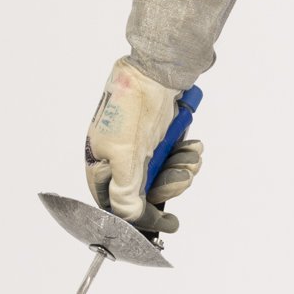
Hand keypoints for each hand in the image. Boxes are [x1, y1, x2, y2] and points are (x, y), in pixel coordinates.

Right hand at [85, 59, 205, 228]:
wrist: (158, 69)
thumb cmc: (134, 107)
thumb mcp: (126, 156)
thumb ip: (125, 194)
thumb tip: (128, 218)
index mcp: (100, 163)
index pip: (115, 205)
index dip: (140, 217)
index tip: (166, 224)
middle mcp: (117, 158)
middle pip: (144, 192)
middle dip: (169, 186)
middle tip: (184, 177)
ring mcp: (138, 147)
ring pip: (162, 175)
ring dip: (181, 169)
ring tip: (191, 157)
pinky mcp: (156, 137)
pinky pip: (172, 158)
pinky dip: (184, 155)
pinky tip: (193, 147)